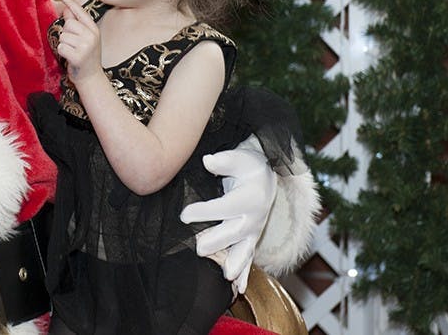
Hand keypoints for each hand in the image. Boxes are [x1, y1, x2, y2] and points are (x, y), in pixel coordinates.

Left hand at [55, 0, 102, 83]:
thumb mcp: (85, 39)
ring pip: (63, 36)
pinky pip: (61, 47)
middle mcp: (91, 36)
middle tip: (73, 45)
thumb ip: (76, 24)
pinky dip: (62, 53)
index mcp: (94, 30)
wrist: (91, 78)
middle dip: (66, 34)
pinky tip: (70, 58)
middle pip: (68, 25)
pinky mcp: (77, 56)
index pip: (80, 13)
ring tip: (72, 52)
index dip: (71, 4)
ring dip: (64, 45)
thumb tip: (66, 9)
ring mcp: (85, 46)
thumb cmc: (86, 57)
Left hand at [179, 147, 276, 293]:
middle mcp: (255, 217)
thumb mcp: (238, 157)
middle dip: (217, 241)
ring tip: (225, 276)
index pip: (225, 206)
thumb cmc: (246, 165)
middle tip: (198, 248)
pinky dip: (244, 275)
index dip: (205, 211)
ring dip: (235, 263)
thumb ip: (223, 160)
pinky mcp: (250, 240)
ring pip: (244, 250)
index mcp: (251, 197)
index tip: (183, 214)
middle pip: (235, 232)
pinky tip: (239, 290)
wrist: (264, 177)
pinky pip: (248, 258)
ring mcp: (254, 231)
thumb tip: (208, 161)